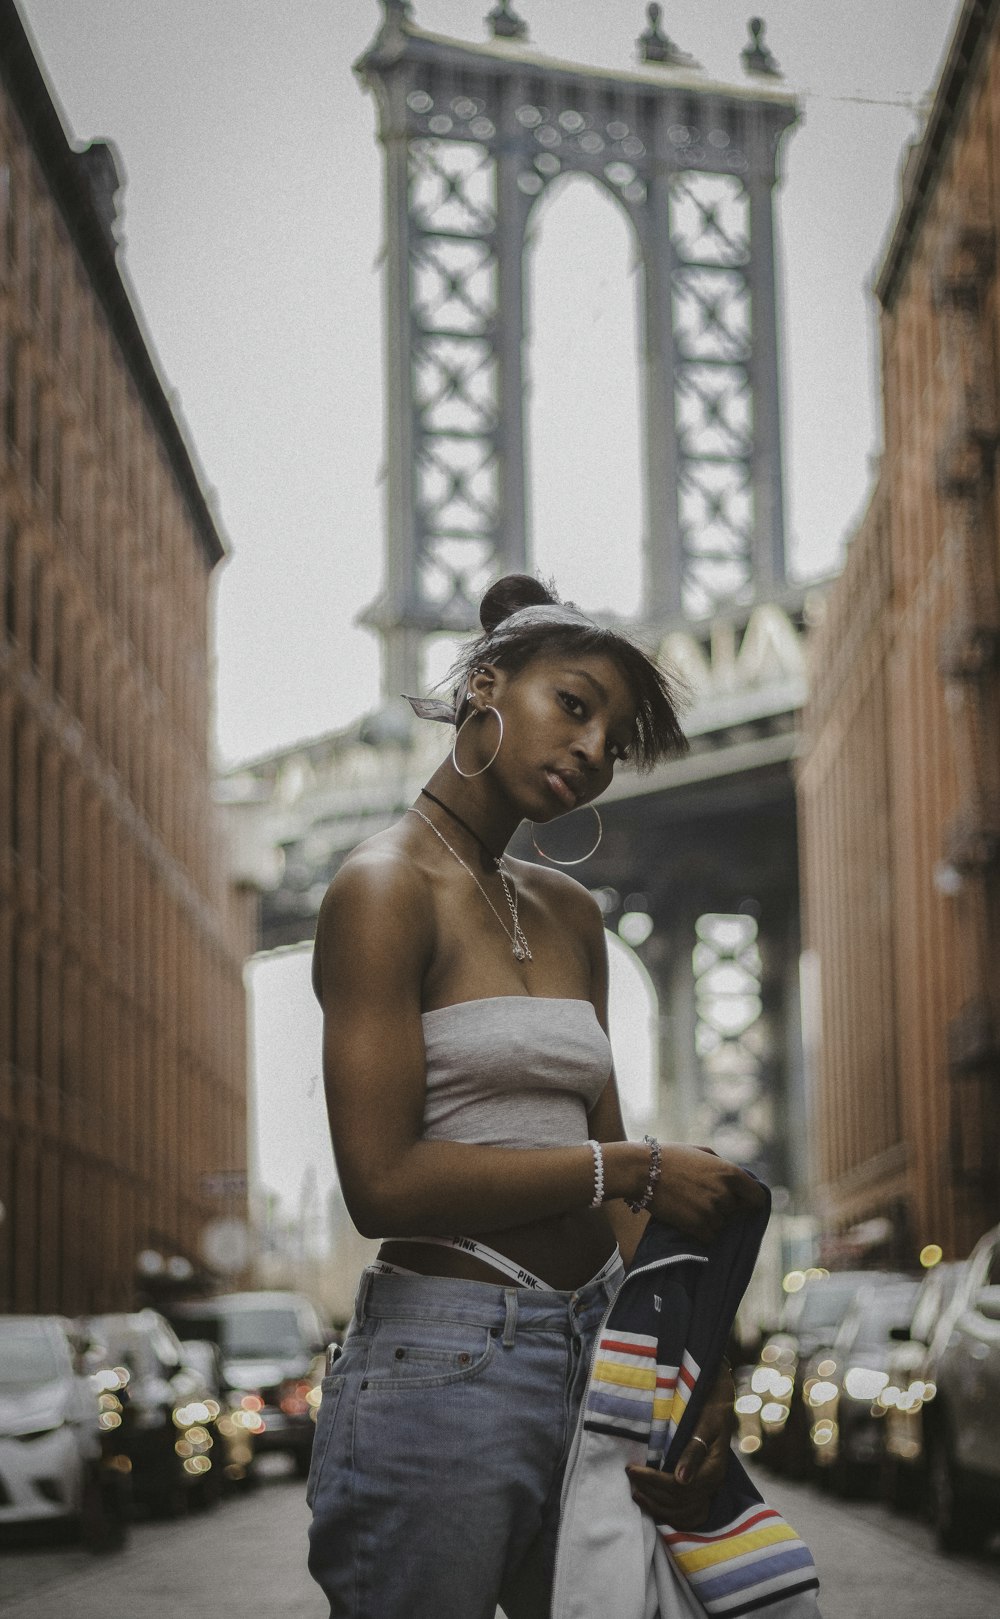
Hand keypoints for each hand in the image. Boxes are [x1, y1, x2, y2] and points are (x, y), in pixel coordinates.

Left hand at [627, 1362, 735, 1529]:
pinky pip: (688, 1511)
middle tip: (630, 1477)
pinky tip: (653, 1504)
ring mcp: (709, 1487)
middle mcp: (712, 1482)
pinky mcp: (703, 1485)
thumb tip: (681, 1479)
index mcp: (713, 1468)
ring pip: (682, 1511)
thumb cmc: (712, 1405)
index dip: (653, 1480)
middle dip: (651, 1491)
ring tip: (636, 1493)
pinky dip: (669, 1512)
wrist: (722, 1396)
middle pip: (679, 1500)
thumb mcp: (705, 1422)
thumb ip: (694, 1449)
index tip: (632, 1469)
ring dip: (657, 1505)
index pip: (679, 1486)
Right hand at [651, 1146, 764, 1244]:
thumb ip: (723, 1165)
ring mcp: (712, 1211)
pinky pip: (709, 1236)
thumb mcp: (702, 1152)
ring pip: (722, 1225)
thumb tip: (737, 1178)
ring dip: (711, 1220)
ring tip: (692, 1206)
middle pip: (737, 1212)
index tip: (743, 1203)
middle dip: (726, 1208)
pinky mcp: (697, 1227)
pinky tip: (688, 1218)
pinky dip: (701, 1232)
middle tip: (705, 1200)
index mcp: (730, 1173)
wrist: (642, 1170)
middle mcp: (725, 1193)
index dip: (751, 1201)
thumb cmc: (671, 1157)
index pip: (757, 1198)